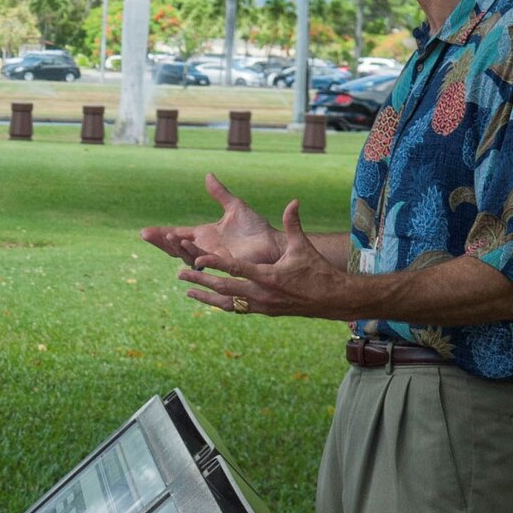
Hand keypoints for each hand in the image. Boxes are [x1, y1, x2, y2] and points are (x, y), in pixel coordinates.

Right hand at [140, 173, 285, 269]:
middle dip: (161, 242)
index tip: (144, 232)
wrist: (274, 242)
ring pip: (188, 255)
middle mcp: (205, 248)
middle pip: (176, 247)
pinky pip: (206, 261)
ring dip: (177, 247)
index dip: (161, 234)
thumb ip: (219, 193)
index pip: (177, 234)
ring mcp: (213, 258)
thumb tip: (208, 175)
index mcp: (204, 235)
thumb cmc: (257, 228)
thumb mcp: (235, 206)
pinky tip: (189, 250)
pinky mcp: (223, 264)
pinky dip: (196, 256)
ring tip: (168, 238)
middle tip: (146, 235)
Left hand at [177, 200, 362, 320]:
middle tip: (180, 273)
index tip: (197, 258)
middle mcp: (262, 294)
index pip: (236, 269)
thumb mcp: (303, 247)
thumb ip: (294, 224)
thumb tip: (293, 201)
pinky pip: (237, 309)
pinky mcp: (264, 311)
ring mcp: (262, 305)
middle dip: (201, 279)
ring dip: (206, 295)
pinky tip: (209, 300)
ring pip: (227, 302)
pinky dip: (221, 304)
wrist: (332, 300)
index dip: (216, 263)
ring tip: (187, 290)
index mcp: (269, 276)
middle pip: (224, 287)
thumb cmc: (318, 271)